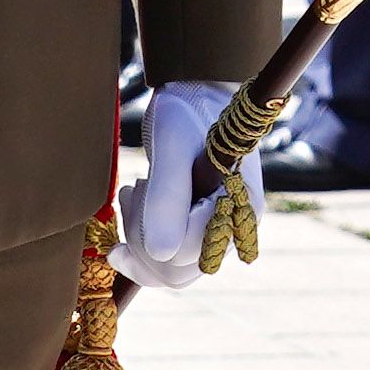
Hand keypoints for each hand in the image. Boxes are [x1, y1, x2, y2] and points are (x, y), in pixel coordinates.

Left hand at [110, 80, 254, 290]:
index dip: (152, 229)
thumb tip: (160, 252)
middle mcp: (234, 226)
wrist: (194, 96)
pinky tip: (132, 211)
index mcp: (238, 205)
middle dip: (141, 238)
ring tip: (133, 195)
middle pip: (177, 271)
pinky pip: (169, 264)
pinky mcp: (201, 232)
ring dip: (139, 243)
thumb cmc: (185, 112)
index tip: (140, 186)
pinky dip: (142, 248)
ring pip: (170, 273)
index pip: (187, 249)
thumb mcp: (170, 144)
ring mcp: (218, 232)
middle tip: (133, 191)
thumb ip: (167, 197)